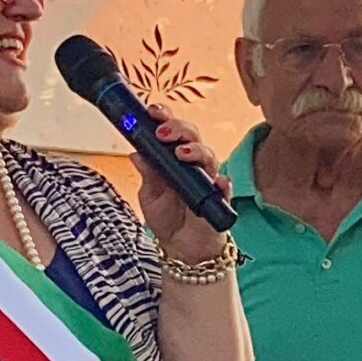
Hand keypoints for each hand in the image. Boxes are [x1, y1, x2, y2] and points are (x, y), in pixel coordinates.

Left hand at [132, 116, 232, 261]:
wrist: (181, 249)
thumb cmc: (168, 220)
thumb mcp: (149, 196)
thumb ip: (147, 174)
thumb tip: (137, 153)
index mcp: (173, 159)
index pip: (171, 131)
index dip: (164, 118)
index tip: (151, 111)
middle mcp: (192, 164)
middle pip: (192, 135)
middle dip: (178, 128)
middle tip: (163, 132)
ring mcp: (207, 179)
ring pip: (208, 155)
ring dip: (195, 150)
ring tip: (181, 153)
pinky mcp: (219, 199)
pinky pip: (225, 187)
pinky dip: (222, 183)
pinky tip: (217, 181)